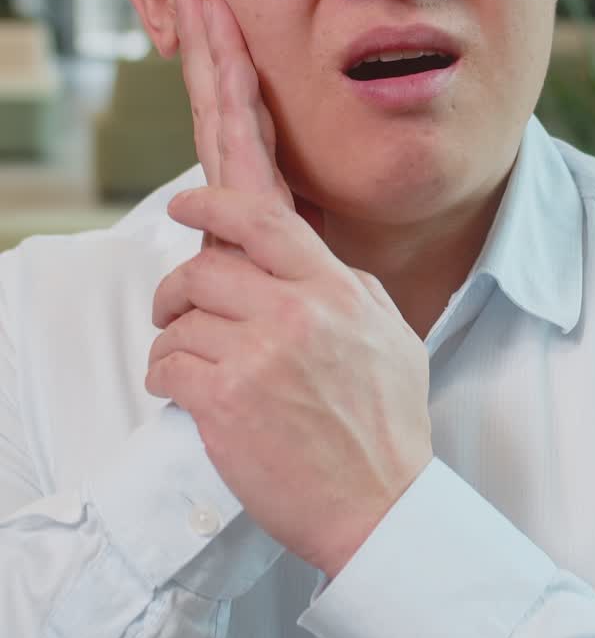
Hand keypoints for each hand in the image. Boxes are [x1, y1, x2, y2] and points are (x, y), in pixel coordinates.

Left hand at [145, 0, 432, 577]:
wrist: (383, 508)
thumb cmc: (384, 419)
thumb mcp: (381, 328)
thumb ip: (334, 279)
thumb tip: (288, 250)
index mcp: (333, 281)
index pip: (264, 196)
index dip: (221, 159)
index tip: (198, 130)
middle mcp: (297, 303)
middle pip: (213, 235)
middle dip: (189, 218)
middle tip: (176, 208)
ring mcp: (259, 349)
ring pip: (182, 301)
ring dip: (179, 324)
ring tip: (200, 352)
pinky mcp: (224, 397)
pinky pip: (167, 359)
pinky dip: (169, 373)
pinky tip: (194, 393)